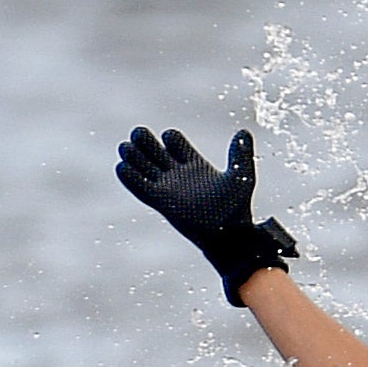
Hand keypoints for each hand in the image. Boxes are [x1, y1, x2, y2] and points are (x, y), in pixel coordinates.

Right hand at [116, 125, 298, 303]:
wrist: (227, 235)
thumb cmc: (236, 208)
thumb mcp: (241, 177)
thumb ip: (240, 154)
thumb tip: (243, 131)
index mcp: (194, 164)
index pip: (173, 140)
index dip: (170, 137)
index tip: (173, 142)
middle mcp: (178, 173)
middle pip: (153, 148)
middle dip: (143, 139)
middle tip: (139, 135)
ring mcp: (167, 187)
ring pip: (142, 165)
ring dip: (132, 154)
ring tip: (128, 148)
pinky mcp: (159, 201)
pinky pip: (138, 186)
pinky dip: (128, 176)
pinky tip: (123, 166)